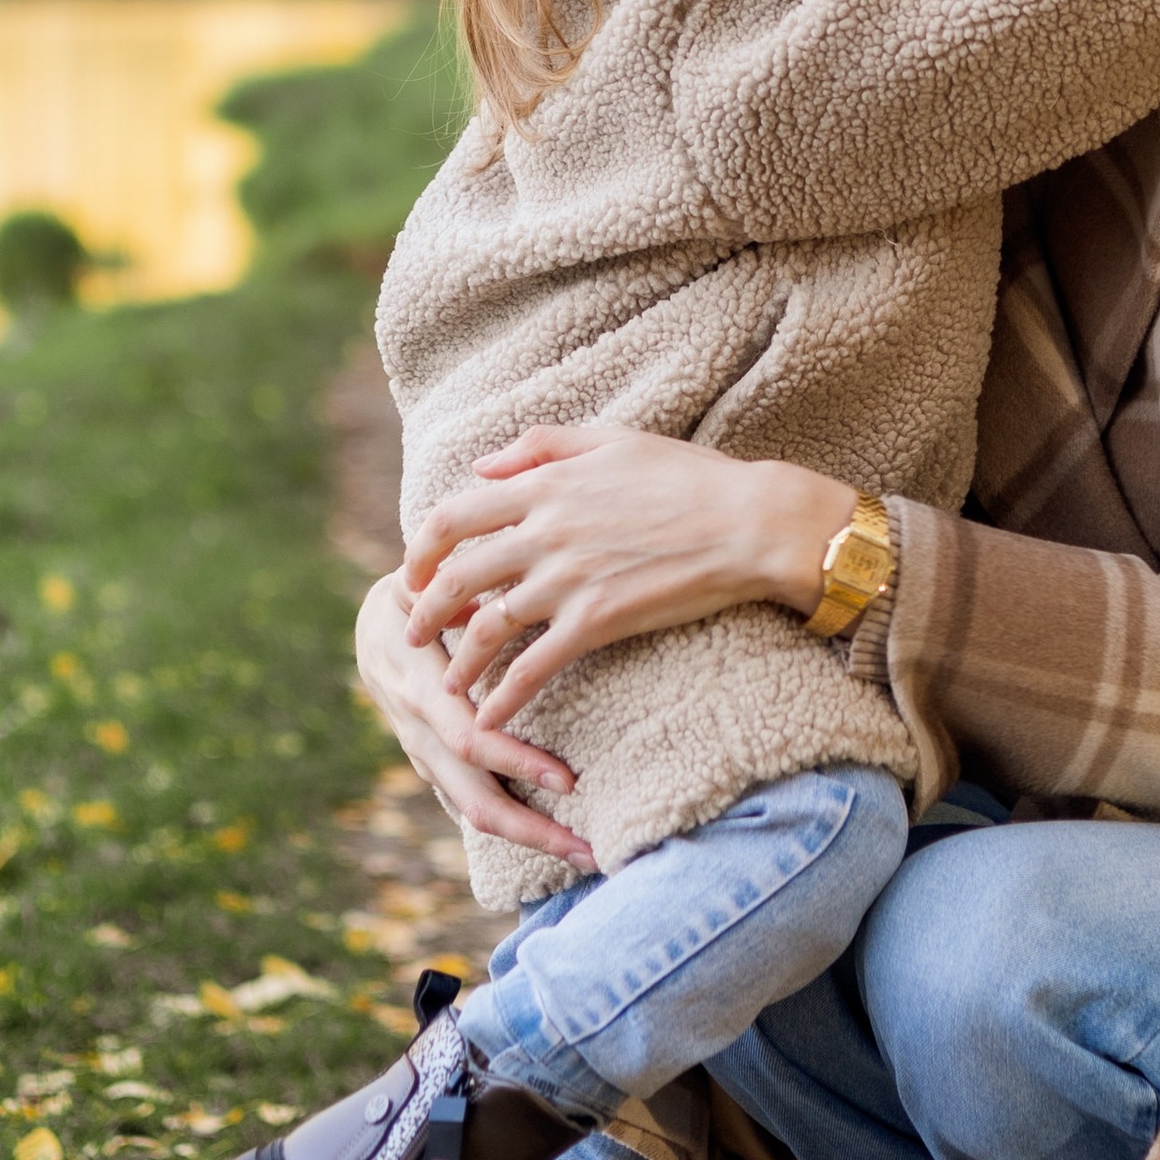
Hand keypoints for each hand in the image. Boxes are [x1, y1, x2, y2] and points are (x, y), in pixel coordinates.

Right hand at [353, 571, 594, 869]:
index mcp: (419, 691)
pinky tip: (556, 835)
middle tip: (589, 850)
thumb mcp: (413, 589)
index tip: (567, 780)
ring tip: (586, 854)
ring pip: (475, 812)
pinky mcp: (439, 766)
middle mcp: (421, 735)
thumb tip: (478, 604)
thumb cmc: (409, 601)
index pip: (470, 741)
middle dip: (532, 830)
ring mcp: (427, 758)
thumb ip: (443, 596)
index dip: (515, 762)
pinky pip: (475, 803)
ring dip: (531, 837)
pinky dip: (515, 823)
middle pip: (475, 800)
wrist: (370, 630)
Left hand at [401, 421, 854, 737]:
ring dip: (458, 660)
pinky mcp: (597, 620)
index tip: (415, 571)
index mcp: (544, 484)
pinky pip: (534, 666)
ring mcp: (569, 578)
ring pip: (488, 626)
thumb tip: (480, 465)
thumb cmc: (687, 477)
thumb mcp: (611, 439)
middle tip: (412, 633)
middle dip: (426, 610)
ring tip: (446, 685)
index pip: (454, 516)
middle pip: (458, 576)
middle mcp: (545, 531)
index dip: (422, 548)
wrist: (747, 522)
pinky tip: (488, 719)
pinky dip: (504, 696)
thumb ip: (540, 445)